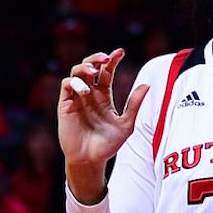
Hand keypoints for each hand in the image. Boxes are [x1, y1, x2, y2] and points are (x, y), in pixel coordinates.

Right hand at [58, 49, 150, 197]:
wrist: (90, 160)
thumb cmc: (108, 145)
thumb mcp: (126, 124)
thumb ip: (134, 104)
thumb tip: (147, 85)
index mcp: (104, 96)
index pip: (107, 72)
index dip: (112, 60)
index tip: (121, 52)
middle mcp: (89, 94)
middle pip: (90, 66)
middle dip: (96, 58)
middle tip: (106, 58)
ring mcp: (76, 98)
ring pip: (76, 71)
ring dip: (85, 67)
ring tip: (94, 72)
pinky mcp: (65, 105)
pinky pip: (66, 85)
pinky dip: (75, 82)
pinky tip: (85, 91)